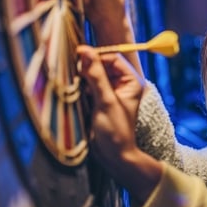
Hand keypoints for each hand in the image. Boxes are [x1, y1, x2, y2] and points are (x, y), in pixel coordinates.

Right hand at [77, 45, 142, 162]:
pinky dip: (81, 87)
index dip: (97, 56)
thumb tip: (85, 51)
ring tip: (75, 86)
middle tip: (75, 74)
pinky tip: (76, 94)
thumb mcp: (105, 101)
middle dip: (88, 68)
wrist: (113, 155)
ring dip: (83, 78)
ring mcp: (110, 91)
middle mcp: (122, 84)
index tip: (78, 56)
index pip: (113, 58)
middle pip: (102, 65)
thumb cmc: (115, 131)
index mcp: (131, 81)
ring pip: (93, 75)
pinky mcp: (99, 99)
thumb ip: (96, 76)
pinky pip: (88, 86)